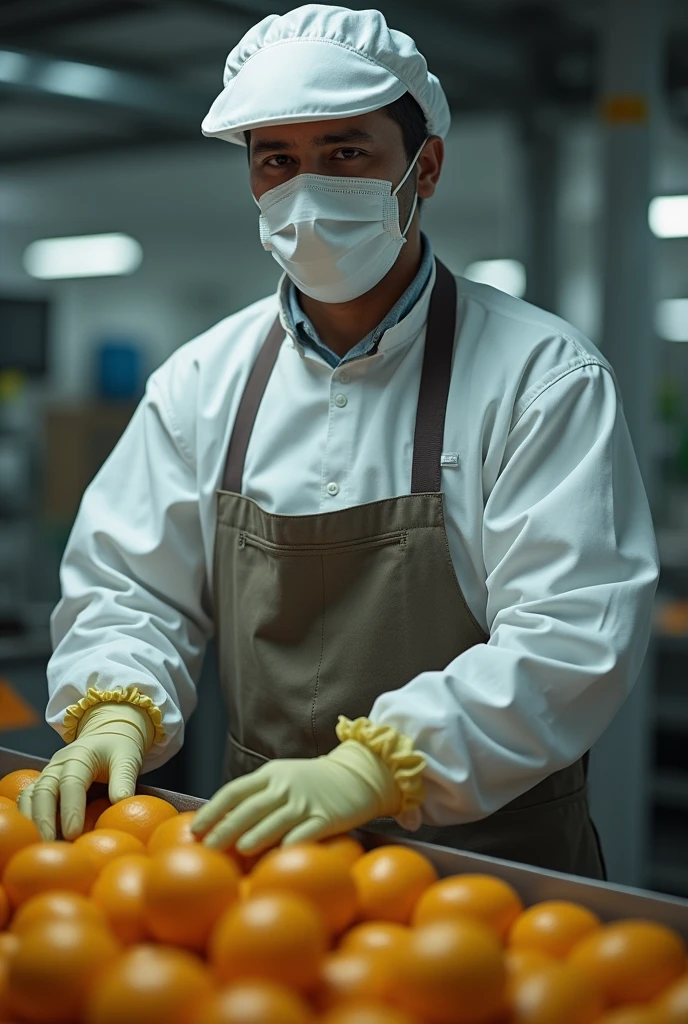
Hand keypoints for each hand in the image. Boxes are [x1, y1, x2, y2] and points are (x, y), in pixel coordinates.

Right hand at [19, 702, 152, 841]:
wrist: (108, 733)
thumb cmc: (118, 747)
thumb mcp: (128, 758)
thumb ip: (125, 780)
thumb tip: (122, 804)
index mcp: (80, 755)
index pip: (71, 782)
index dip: (71, 808)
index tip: (74, 832)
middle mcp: (58, 764)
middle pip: (44, 790)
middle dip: (44, 819)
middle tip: (50, 844)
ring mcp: (49, 773)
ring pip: (31, 796)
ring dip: (33, 820)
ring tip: (40, 844)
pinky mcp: (45, 783)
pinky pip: (30, 799)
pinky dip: (29, 816)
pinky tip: (36, 835)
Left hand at [191, 740, 401, 854]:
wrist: (358, 774)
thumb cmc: (312, 782)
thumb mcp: (283, 778)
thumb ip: (257, 795)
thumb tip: (221, 823)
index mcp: (270, 774)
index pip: (235, 790)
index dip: (214, 809)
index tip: (196, 828)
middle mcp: (285, 785)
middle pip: (251, 807)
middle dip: (227, 827)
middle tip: (209, 847)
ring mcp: (306, 801)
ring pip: (276, 818)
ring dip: (257, 834)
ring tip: (239, 849)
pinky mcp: (327, 816)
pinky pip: (307, 831)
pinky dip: (293, 842)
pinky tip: (280, 855)